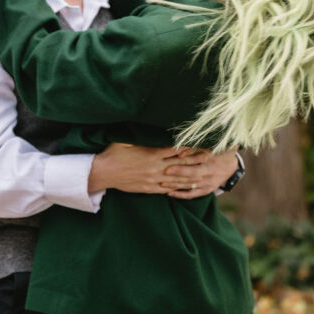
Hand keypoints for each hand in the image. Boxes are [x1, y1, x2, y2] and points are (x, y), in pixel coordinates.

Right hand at [88, 144, 238, 198]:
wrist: (103, 173)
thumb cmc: (113, 152)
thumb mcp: (126, 138)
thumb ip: (142, 134)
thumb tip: (151, 125)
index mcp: (151, 153)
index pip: (175, 149)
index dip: (189, 146)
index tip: (200, 142)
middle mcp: (155, 167)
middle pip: (180, 163)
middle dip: (195, 159)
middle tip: (209, 156)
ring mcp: (153, 179)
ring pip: (177, 178)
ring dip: (191, 174)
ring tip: (203, 171)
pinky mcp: (149, 188)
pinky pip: (167, 188)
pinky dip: (178, 187)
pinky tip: (188, 186)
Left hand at [162, 147, 239, 199]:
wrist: (231, 165)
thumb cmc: (219, 151)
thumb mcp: (210, 146)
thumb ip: (195, 149)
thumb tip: (179, 153)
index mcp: (211, 161)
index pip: (195, 166)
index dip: (182, 167)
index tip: (168, 166)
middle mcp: (210, 174)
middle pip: (191, 177)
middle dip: (176, 176)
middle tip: (162, 175)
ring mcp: (209, 184)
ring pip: (190, 186)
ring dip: (176, 186)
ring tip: (161, 184)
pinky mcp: (207, 190)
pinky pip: (193, 194)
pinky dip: (181, 195)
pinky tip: (170, 193)